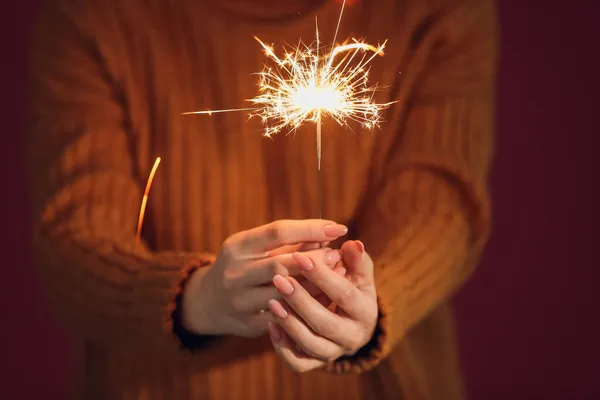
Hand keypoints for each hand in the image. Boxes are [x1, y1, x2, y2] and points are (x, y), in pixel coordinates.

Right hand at [182, 220, 347, 337]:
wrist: (209, 301)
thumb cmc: (244, 265)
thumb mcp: (257, 247)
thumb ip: (291, 241)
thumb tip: (328, 234)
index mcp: (238, 246)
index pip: (278, 232)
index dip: (311, 228)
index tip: (337, 228)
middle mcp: (235, 273)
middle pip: (282, 264)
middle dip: (316, 259)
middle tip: (338, 255)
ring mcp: (240, 300)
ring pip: (285, 293)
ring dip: (316, 284)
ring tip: (338, 275)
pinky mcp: (248, 323)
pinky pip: (284, 316)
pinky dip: (307, 305)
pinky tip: (325, 298)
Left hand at [267, 240, 377, 371]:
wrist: (353, 322)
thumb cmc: (353, 287)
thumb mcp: (358, 273)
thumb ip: (355, 259)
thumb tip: (354, 244)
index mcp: (366, 312)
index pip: (344, 294)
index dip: (322, 276)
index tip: (301, 257)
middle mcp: (352, 337)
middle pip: (325, 323)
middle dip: (301, 301)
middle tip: (279, 279)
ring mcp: (333, 353)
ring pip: (310, 345)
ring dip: (290, 323)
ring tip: (272, 301)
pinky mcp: (315, 363)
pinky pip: (298, 363)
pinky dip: (283, 347)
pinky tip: (271, 324)